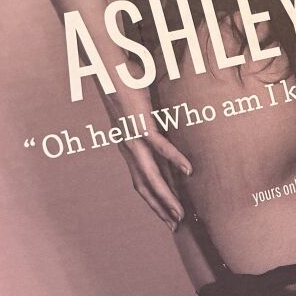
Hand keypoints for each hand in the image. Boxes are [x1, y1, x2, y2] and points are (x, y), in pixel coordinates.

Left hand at [107, 90, 191, 226]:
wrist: (108, 69)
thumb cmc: (125, 87)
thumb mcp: (142, 112)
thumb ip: (154, 125)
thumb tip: (168, 132)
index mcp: (128, 147)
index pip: (142, 181)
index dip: (154, 201)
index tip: (168, 216)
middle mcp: (128, 148)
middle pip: (145, 186)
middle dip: (160, 208)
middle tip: (175, 226)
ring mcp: (133, 138)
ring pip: (150, 175)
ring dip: (166, 196)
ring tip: (180, 212)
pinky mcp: (140, 125)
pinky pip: (159, 147)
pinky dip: (174, 160)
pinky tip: (188, 171)